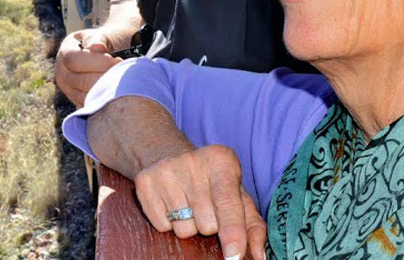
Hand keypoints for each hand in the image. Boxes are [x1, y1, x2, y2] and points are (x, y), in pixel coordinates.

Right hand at [54, 29, 121, 106]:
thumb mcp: (99, 36)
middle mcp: (62, 73)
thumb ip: (97, 39)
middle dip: (105, 76)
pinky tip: (116, 90)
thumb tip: (97, 47)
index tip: (117, 60)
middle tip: (123, 72)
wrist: (102, 57)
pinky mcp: (77, 102)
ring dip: (106, 89)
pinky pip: (91, 104)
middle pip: (81, 80)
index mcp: (64, 53)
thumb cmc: (101, 44)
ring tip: (120, 80)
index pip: (74, 60)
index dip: (97, 61)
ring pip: (86, 95)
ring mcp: (68, 90)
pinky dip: (105, 98)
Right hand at [134, 145, 267, 259]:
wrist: (167, 153)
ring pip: (184, 229)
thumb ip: (252, 225)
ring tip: (187, 204)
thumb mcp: (236, 195)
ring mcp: (165, 171)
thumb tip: (259, 256)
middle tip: (205, 207)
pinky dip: (168, 223)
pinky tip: (170, 204)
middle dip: (209, 225)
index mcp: (222, 161)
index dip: (233, 233)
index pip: (228, 204)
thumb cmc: (211, 182)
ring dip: (189, 226)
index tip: (234, 255)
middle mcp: (192, 162)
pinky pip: (162, 226)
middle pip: (207, 224)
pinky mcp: (144, 182)